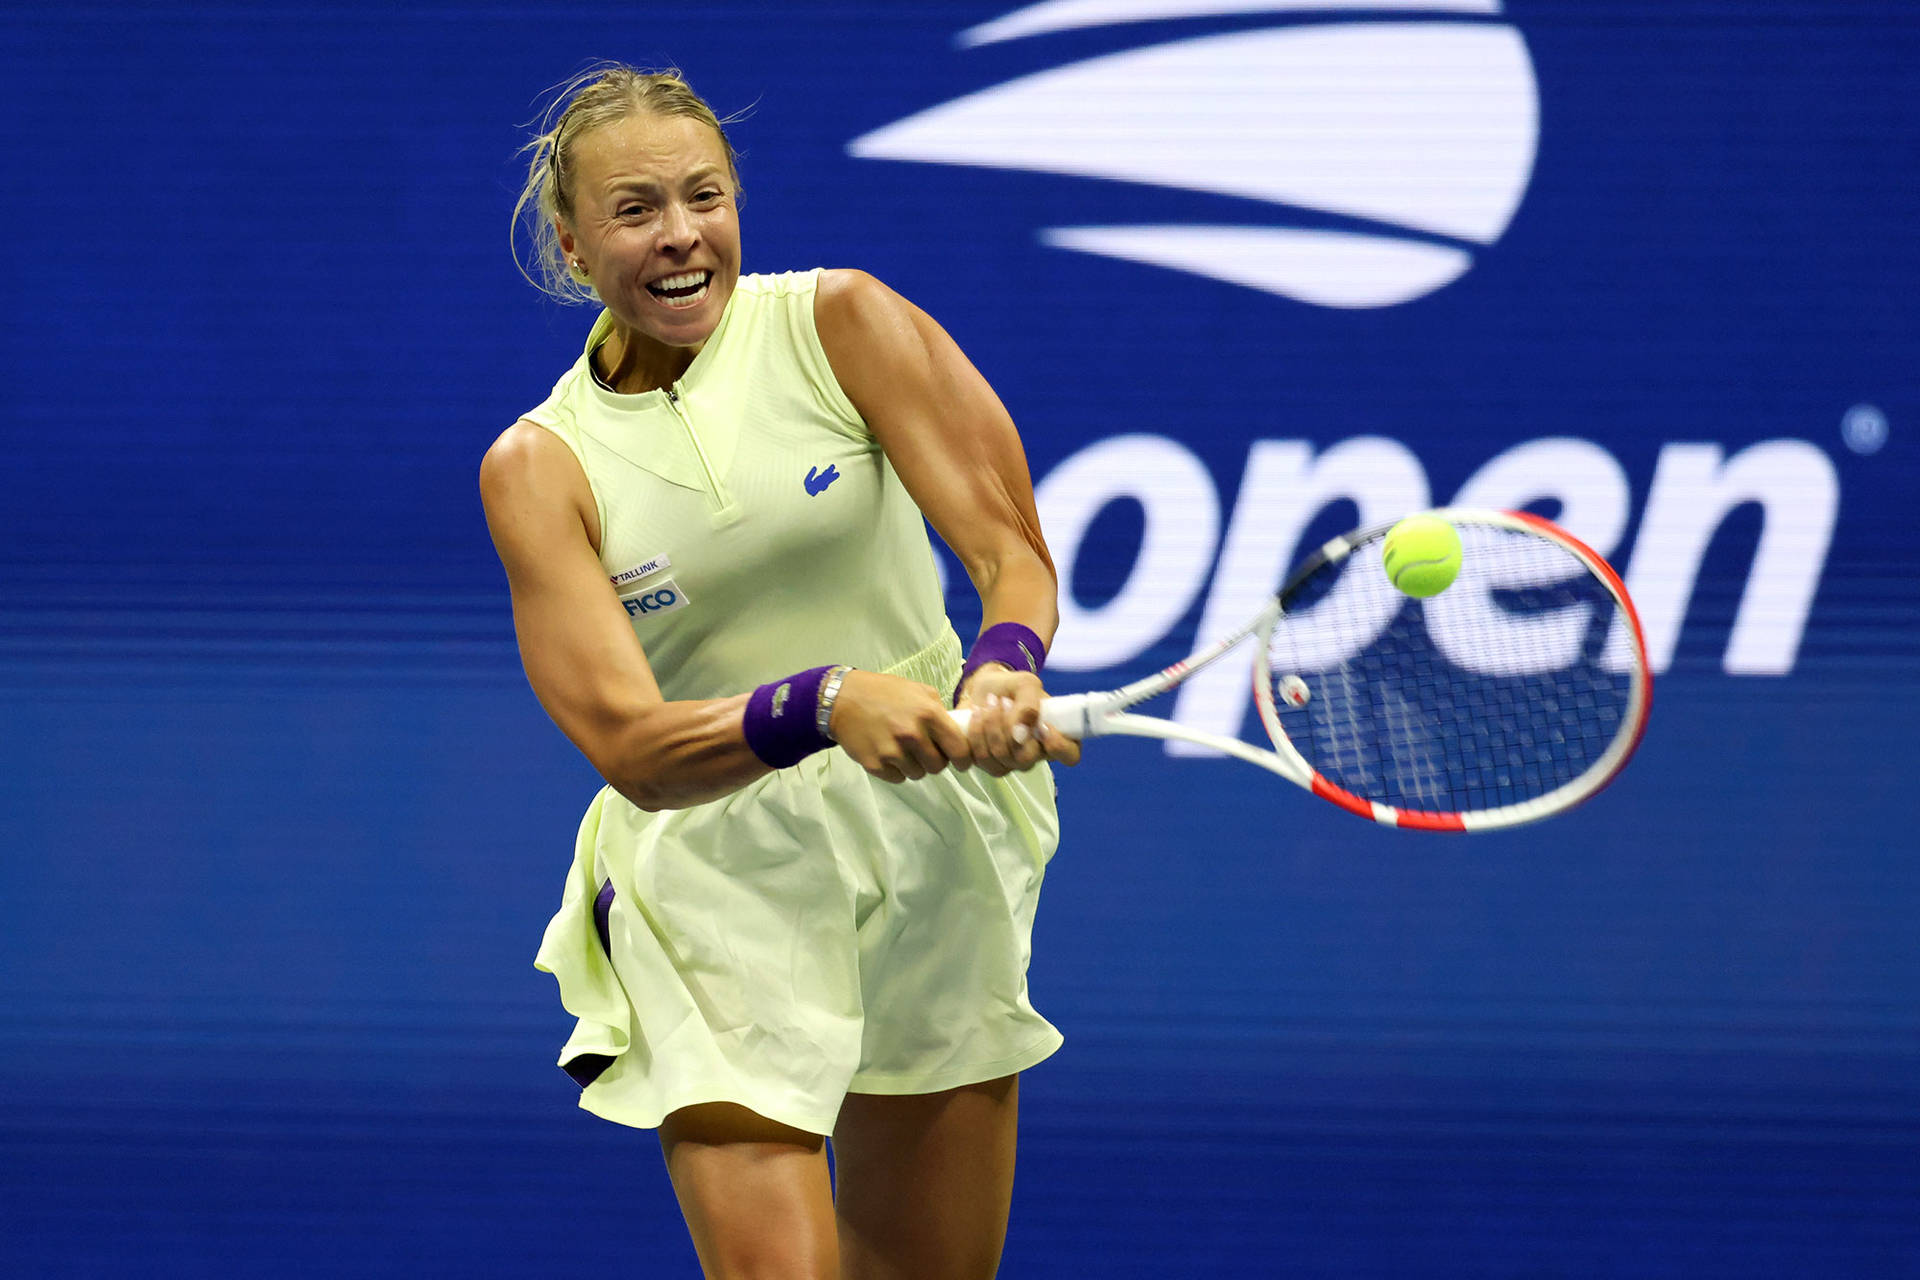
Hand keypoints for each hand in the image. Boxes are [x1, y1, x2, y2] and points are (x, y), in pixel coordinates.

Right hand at [829, 670, 974, 782]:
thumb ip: (939, 710)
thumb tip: (956, 731)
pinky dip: (895, 770)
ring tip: (901, 748)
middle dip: (933, 760)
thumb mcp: (918, 690)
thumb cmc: (883, 692)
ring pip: (917, 774)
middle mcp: (912, 734)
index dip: (963, 759)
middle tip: (923, 750)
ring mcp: (892, 751)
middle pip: (938, 766)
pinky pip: (897, 778)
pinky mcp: (875, 764)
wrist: (842, 699)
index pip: (958, 749)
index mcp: (928, 714)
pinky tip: (886, 753)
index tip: (961, 763)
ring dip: (913, 765)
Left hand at [956, 666, 1081, 775]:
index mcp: (1055, 736)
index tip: (1042, 726)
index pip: (1070, 755)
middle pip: (1025, 760)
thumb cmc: (1012, 687)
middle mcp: (1035, 754)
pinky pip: (976, 761)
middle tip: (1003, 701)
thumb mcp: (1026, 684)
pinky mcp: (987, 763)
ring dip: (988, 728)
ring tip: (987, 704)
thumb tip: (1020, 734)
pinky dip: (972, 735)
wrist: (984, 688)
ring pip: (999, 761)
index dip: (1058, 747)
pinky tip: (974, 715)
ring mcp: (1011, 763)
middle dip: (1007, 728)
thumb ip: (1029, 705)